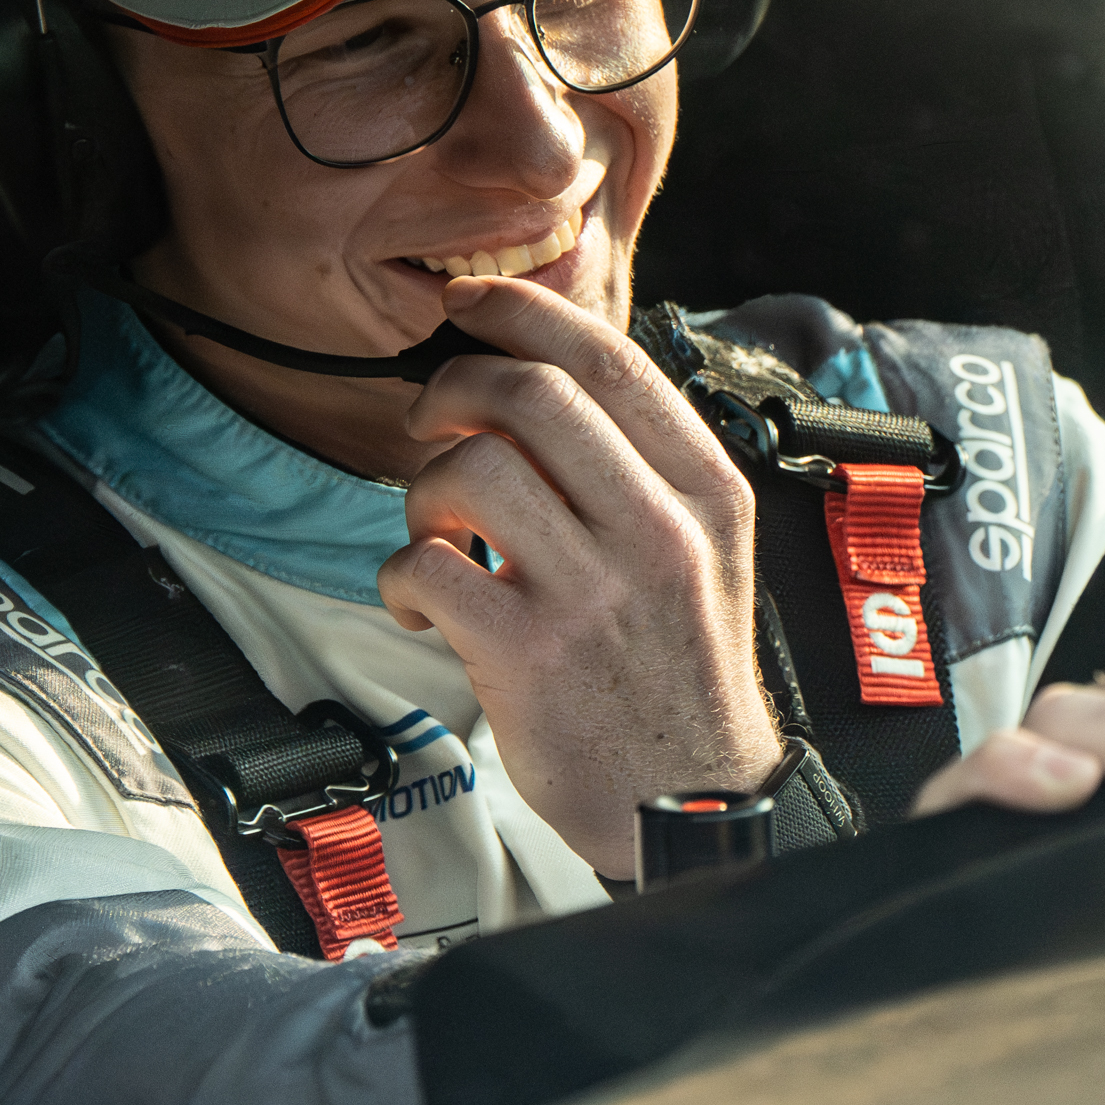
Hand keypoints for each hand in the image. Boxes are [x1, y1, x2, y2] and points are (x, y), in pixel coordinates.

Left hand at [376, 276, 778, 875]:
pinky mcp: (529, 656)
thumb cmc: (679, 668)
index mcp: (705, 491)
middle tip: (429, 418)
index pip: (608, 359)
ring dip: (424, 489)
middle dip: (454, 387)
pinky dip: (399, 576)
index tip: (468, 303)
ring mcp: (593, 593)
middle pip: (532, 394)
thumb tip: (545, 374)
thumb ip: (643, 465)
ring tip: (436, 532)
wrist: (692, 802)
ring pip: (471, 471)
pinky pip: (425, 568)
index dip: (521, 311)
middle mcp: (658, 531)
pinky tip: (422, 603)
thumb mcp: (705, 548)